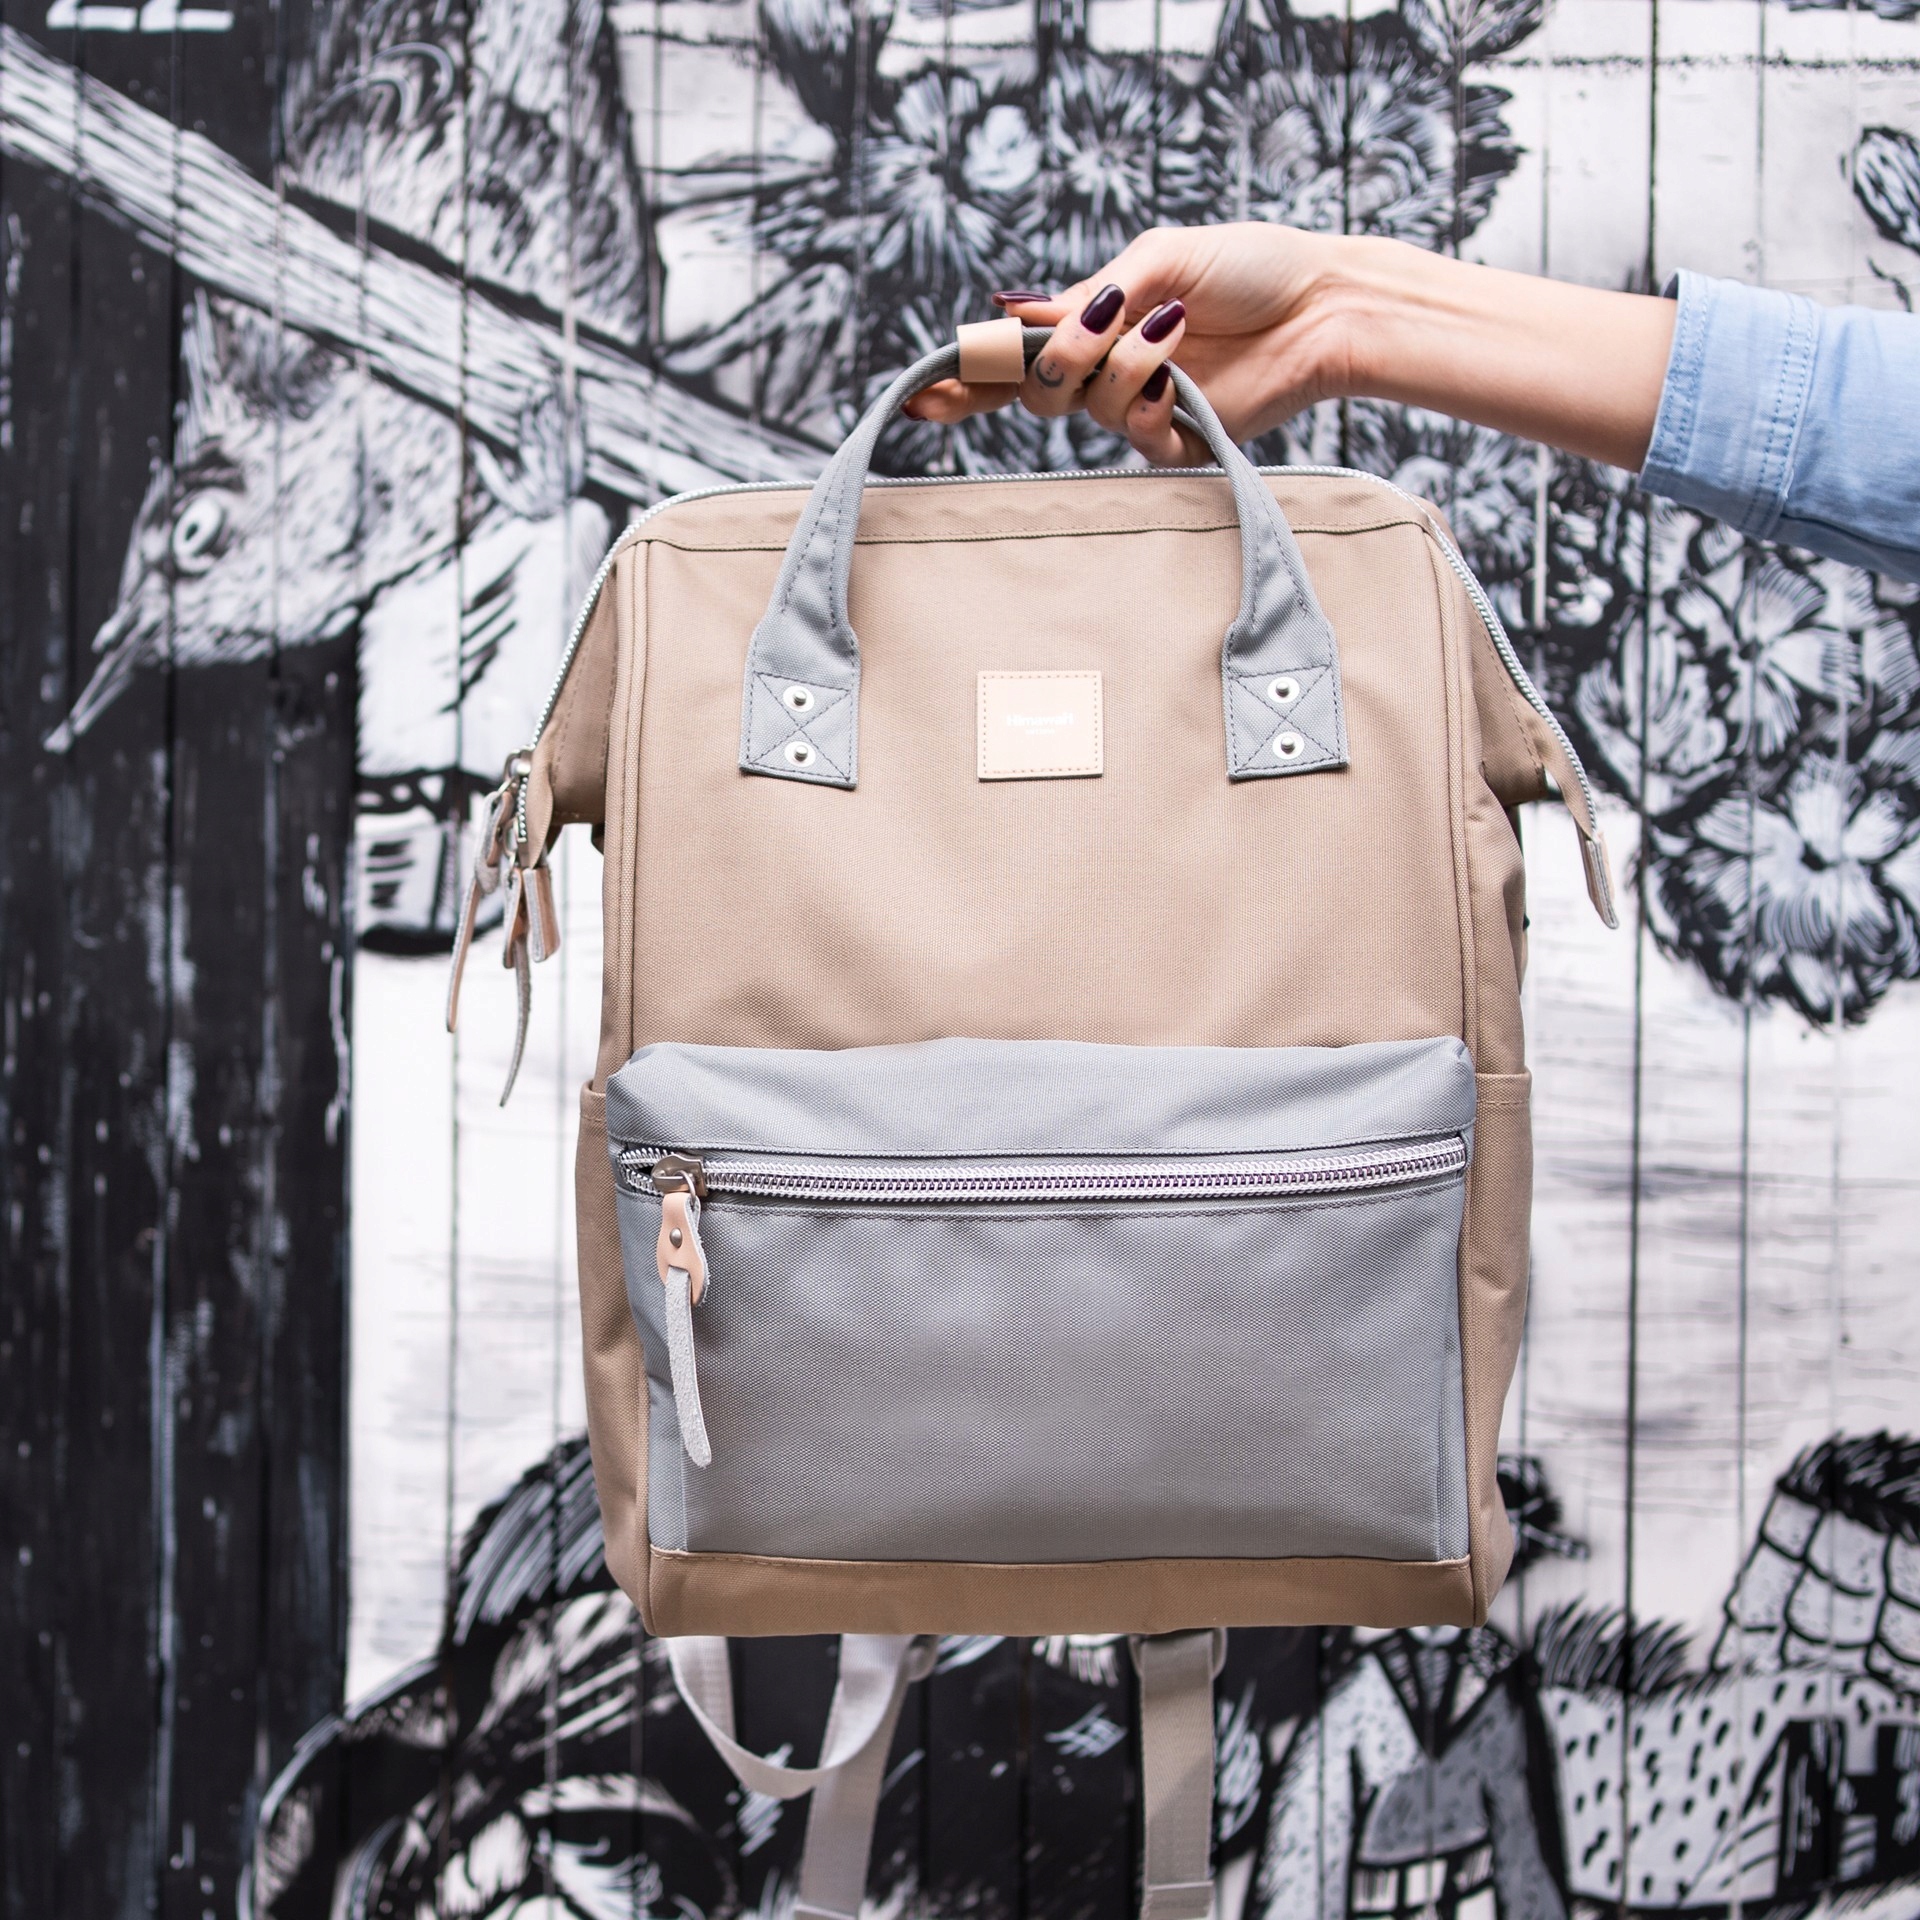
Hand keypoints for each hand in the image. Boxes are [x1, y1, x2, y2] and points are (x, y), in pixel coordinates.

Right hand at [906, 223, 1347, 463]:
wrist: (1325, 303)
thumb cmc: (1250, 267)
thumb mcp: (1160, 258)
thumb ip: (1089, 291)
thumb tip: (1017, 310)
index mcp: (1096, 323)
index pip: (1015, 361)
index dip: (967, 381)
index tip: (922, 397)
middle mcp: (1111, 370)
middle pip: (1038, 392)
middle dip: (1045, 363)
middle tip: (1081, 333)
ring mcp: (1144, 409)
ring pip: (1088, 408)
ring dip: (1119, 364)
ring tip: (1170, 327)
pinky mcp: (1181, 442)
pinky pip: (1137, 439)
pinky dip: (1149, 399)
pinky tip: (1181, 374)